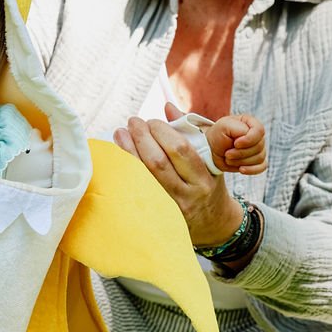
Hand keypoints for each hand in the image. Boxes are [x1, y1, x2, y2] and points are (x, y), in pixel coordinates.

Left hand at [113, 115, 244, 248]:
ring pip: (144, 178)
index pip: (180, 150)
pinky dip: (126, 171)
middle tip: (133, 122)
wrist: (213, 224)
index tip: (152, 121)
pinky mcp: (157, 214)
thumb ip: (190, 133)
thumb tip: (168, 107)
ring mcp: (170, 207)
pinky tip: (118, 156)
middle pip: (158, 163)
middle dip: (142, 138)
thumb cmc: (210, 186)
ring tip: (120, 133)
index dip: (162, 132)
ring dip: (128, 152)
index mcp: (203, 178)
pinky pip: (137, 190)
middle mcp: (187, 194)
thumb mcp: (209, 161)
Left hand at [211, 113, 266, 174]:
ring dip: (242, 161)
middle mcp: (257, 136)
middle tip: (227, 153)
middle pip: (259, 147)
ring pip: (259, 158)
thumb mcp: (224, 126)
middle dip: (241, 153)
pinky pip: (262, 167)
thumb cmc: (218, 135)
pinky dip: (252, 170)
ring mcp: (259, 149)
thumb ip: (239, 129)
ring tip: (228, 159)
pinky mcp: (256, 161)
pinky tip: (241, 169)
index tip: (235, 144)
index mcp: (251, 123)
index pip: (259, 131)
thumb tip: (248, 139)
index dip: (249, 140)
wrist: (212, 149)